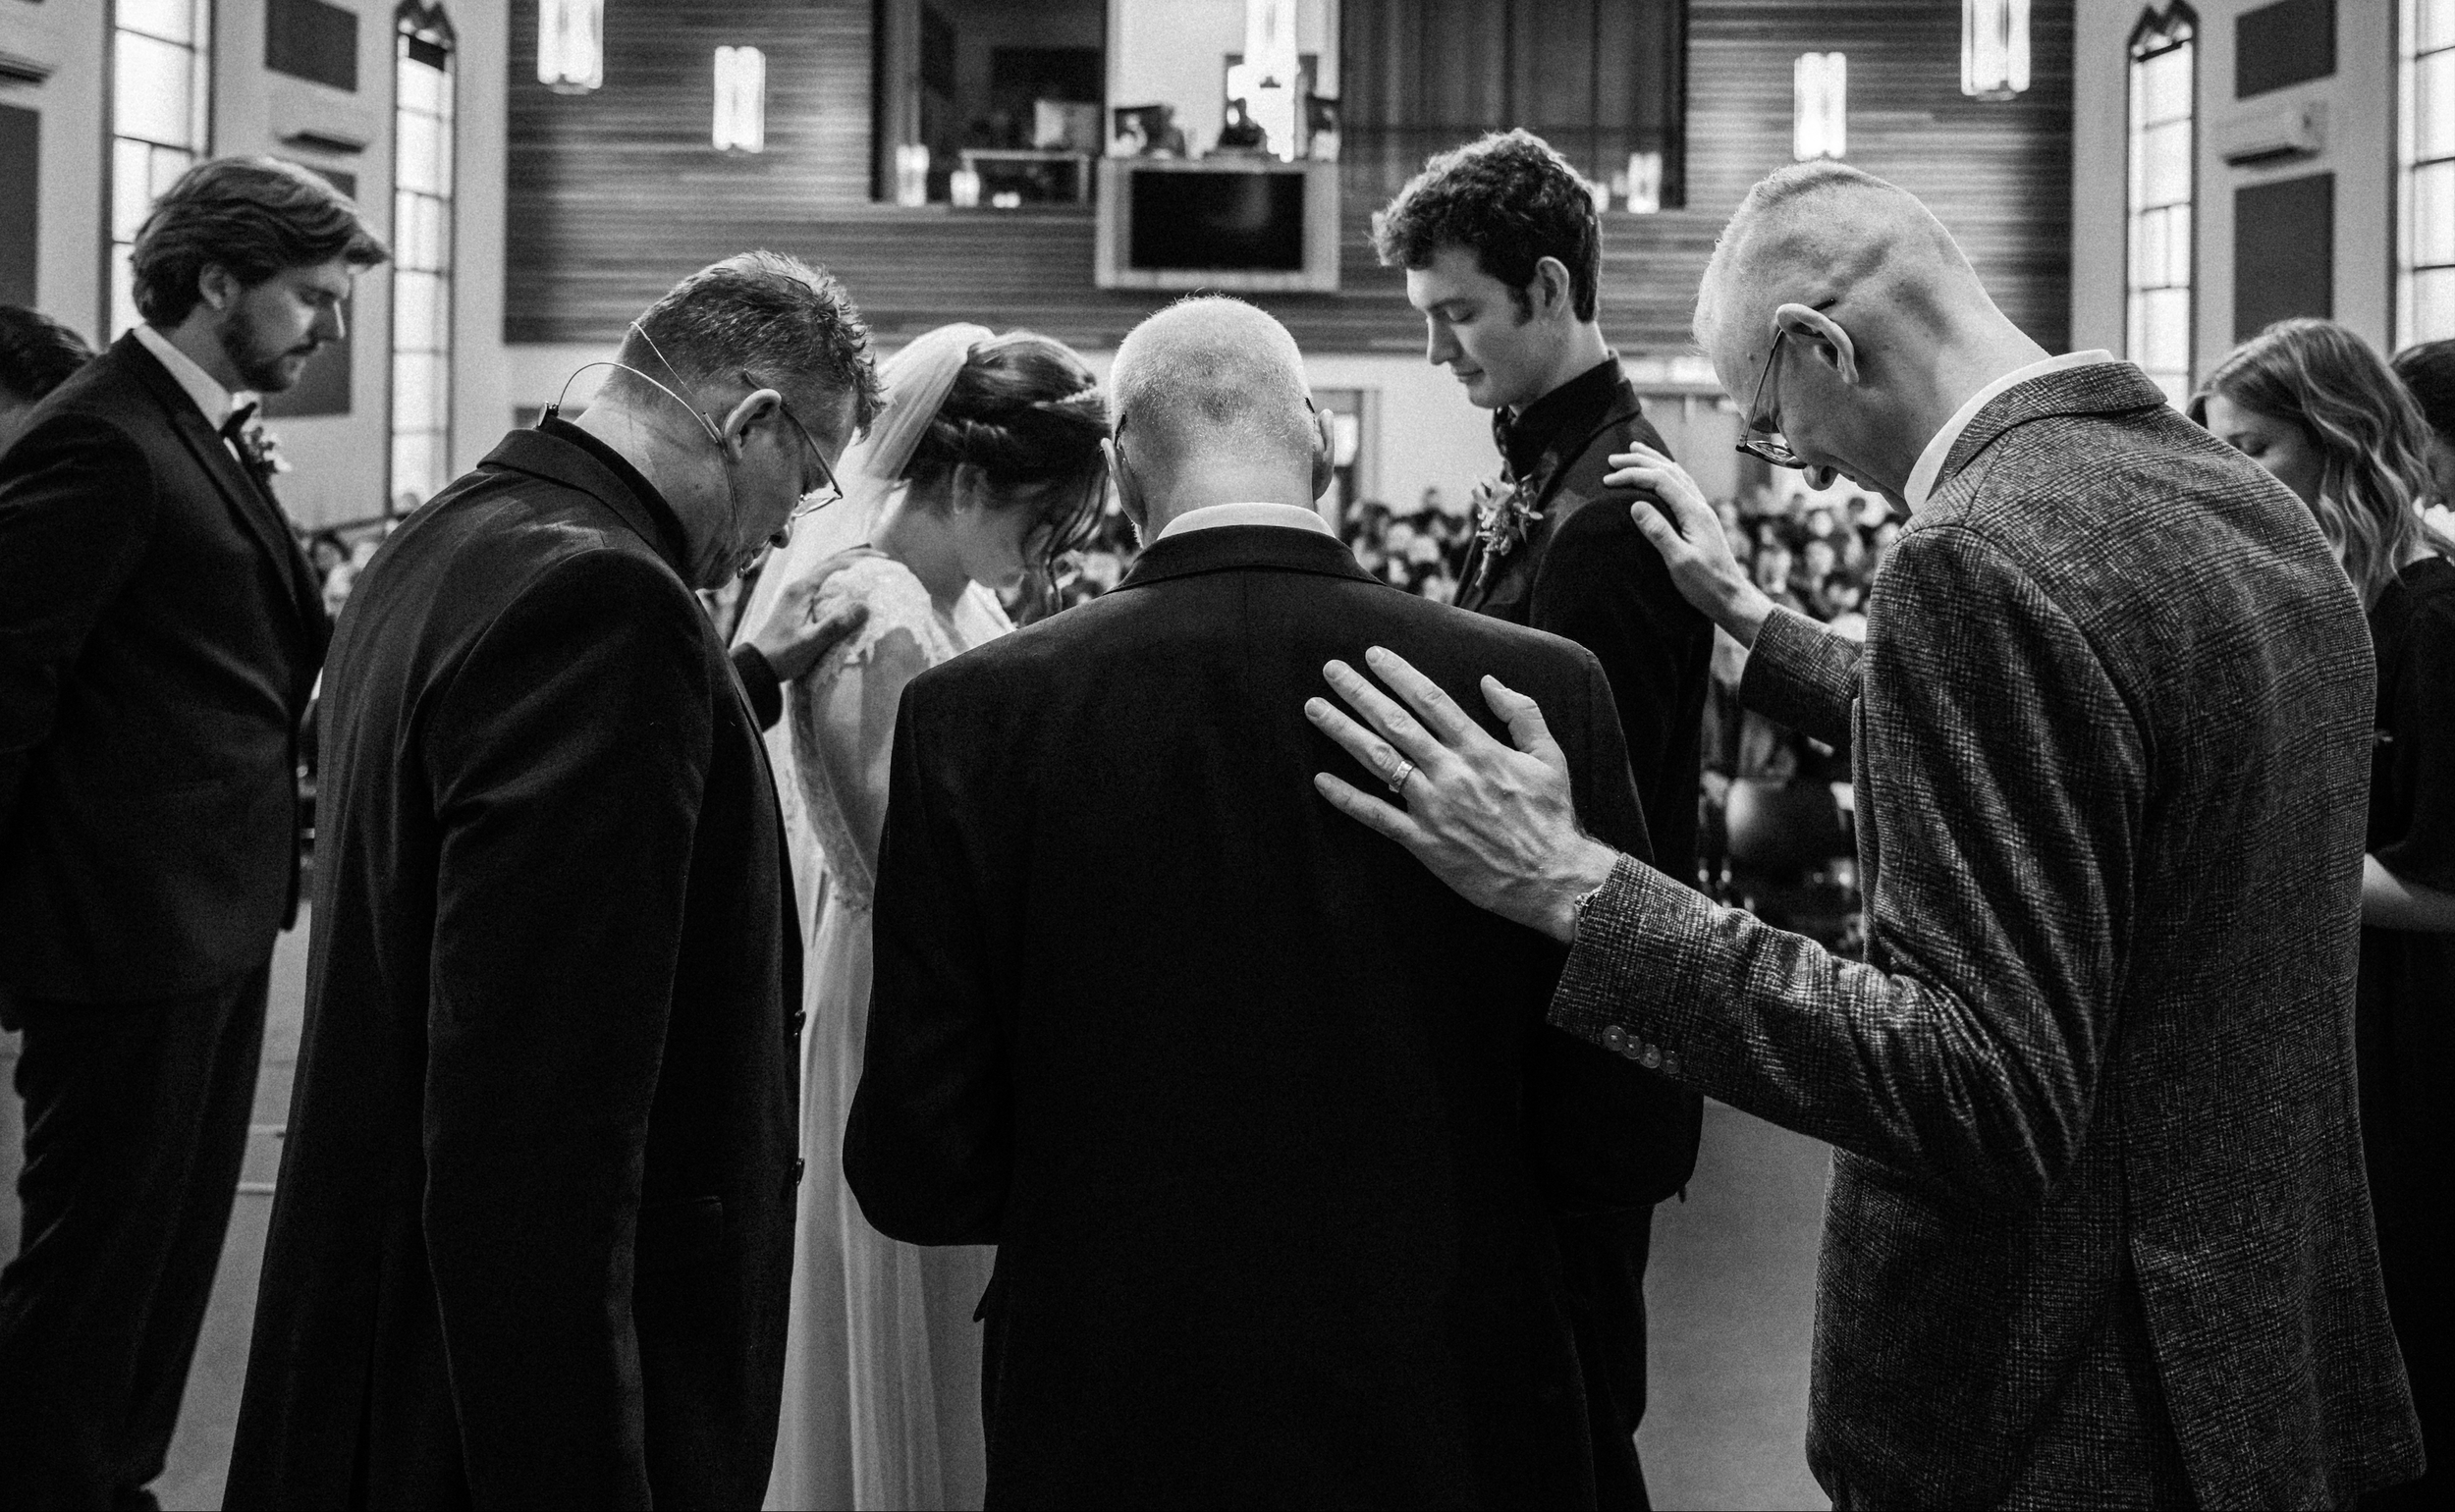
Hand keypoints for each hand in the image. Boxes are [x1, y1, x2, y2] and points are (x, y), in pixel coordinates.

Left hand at [745, 547, 879, 682]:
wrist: (759, 665)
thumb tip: (865, 605)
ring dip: (848, 567)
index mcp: (802, 590)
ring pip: (827, 572)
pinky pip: (823, 584)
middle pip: (830, 562)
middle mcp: (799, 586)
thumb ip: (836, 624)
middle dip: (856, 558)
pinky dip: (840, 580)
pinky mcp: (799, 604)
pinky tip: (852, 589)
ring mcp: (798, 594)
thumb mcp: (811, 642)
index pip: (834, 564)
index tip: (882, 562)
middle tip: (881, 560)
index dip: (859, 559)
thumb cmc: (783, 655)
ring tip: (871, 569)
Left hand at [1305, 646, 1620, 942]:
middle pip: (1396, 722)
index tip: (1372, 654)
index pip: (1430, 699)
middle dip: (1360, 693)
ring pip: (1380, 761)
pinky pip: (1378, 816)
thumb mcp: (1550, 756)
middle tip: (1331, 670)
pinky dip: (1348, 798)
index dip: (1398, 673)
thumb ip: (1522, 713)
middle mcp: (1452, 773)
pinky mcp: (1424, 842)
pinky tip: (1321, 779)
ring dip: (1344, 731)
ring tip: (1315, 708)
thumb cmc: (1551, 816)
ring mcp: (1434, 807)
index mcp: (1481, 749)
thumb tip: (1489, 682)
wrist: (1553, 878)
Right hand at [1603, 442, 1773, 646]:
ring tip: (1636, 452)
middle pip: (1669, 471)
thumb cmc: (1705, 584)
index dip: (1633, 475)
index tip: (1607, 480)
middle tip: (1613, 459)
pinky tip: (1662, 475)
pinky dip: (1667, 474)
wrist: (1730, 597)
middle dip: (1640, 461)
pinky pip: (1682, 486)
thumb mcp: (1678, 561)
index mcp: (1693, 512)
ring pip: (1677, 475)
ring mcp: (1702, 511)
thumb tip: (1636, 505)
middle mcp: (1699, 506)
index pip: (1660, 481)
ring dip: (1655, 462)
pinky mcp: (1700, 520)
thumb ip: (1658, 532)